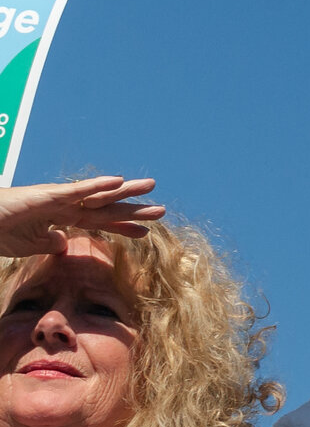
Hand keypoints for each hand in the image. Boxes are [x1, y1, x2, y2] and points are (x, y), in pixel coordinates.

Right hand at [0, 177, 162, 257]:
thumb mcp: (30, 245)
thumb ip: (49, 244)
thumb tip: (65, 244)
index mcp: (62, 219)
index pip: (100, 223)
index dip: (123, 227)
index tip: (146, 233)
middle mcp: (65, 205)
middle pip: (107, 208)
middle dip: (133, 210)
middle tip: (162, 211)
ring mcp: (59, 198)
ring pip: (99, 194)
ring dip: (126, 191)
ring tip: (152, 186)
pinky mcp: (48, 195)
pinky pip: (78, 189)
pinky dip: (98, 185)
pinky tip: (119, 181)